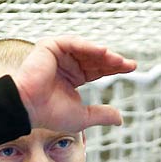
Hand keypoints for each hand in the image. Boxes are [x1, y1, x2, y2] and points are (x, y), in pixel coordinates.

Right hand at [11, 36, 137, 134]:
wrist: (28, 108)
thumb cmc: (50, 114)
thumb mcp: (82, 116)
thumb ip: (101, 115)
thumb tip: (121, 119)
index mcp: (73, 77)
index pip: (97, 69)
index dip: (114, 68)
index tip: (132, 67)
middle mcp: (67, 63)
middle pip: (95, 58)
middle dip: (112, 61)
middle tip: (128, 64)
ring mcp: (58, 54)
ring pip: (86, 49)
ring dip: (103, 54)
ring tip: (117, 60)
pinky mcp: (50, 46)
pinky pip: (73, 42)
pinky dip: (87, 46)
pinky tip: (102, 51)